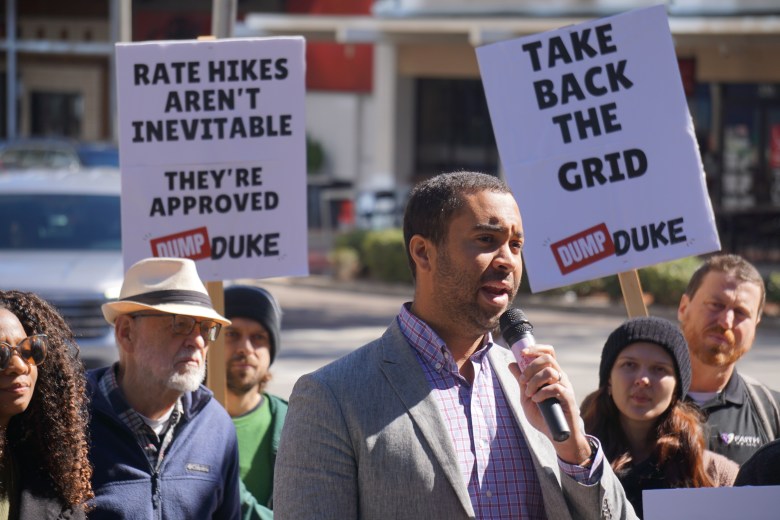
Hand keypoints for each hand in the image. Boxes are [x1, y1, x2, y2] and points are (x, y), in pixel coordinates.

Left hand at [509, 344, 592, 464]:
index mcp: (551, 374)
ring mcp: (566, 387)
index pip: (548, 352)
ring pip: (550, 372)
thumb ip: (521, 380)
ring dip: (534, 381)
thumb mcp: (527, 396)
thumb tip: (512, 364)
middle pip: (547, 358)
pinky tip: (537, 401)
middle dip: (530, 367)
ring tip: (529, 394)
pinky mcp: (568, 398)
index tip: (522, 353)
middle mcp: (560, 377)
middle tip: (522, 381)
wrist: (556, 435)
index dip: (536, 349)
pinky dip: (542, 393)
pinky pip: (555, 388)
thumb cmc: (542, 416)